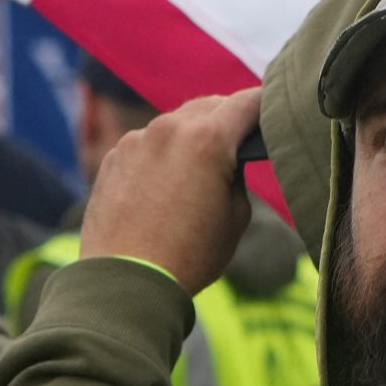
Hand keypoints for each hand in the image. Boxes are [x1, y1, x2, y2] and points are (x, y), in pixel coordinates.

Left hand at [77, 85, 260, 296]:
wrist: (126, 283)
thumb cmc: (188, 257)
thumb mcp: (235, 219)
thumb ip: (237, 177)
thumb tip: (229, 162)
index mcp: (208, 140)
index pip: (247, 102)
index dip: (265, 107)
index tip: (272, 115)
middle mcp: (169, 129)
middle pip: (209, 106)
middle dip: (227, 120)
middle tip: (238, 143)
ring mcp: (136, 140)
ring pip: (175, 124)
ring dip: (191, 138)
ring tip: (196, 174)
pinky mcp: (113, 157)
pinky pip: (146, 145)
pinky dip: (161, 156)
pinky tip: (163, 189)